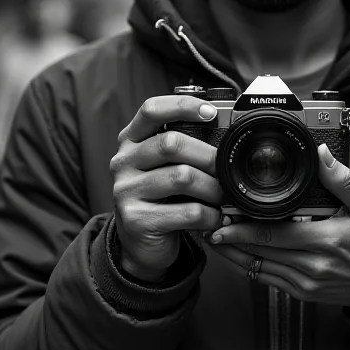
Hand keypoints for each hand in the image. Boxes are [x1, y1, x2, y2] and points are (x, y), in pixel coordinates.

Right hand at [111, 95, 224, 281]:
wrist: (141, 243)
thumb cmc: (161, 196)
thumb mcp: (164, 165)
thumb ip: (183, 144)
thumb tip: (225, 127)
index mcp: (130, 140)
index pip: (151, 110)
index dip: (183, 106)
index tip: (211, 113)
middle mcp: (123, 162)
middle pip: (171, 143)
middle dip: (207, 155)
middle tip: (226, 167)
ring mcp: (126, 191)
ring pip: (182, 177)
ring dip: (212, 187)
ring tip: (223, 195)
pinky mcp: (137, 220)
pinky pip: (187, 212)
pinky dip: (209, 214)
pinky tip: (215, 217)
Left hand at [207, 144, 349, 316]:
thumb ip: (344, 179)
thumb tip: (322, 153)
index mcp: (326, 240)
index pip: (275, 233)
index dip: (244, 225)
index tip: (223, 213)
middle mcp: (312, 265)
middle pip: (259, 250)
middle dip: (230, 235)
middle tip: (208, 220)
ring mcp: (304, 282)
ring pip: (257, 267)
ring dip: (232, 252)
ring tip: (212, 235)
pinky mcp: (300, 292)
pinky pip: (265, 279)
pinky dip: (246, 265)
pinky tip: (233, 252)